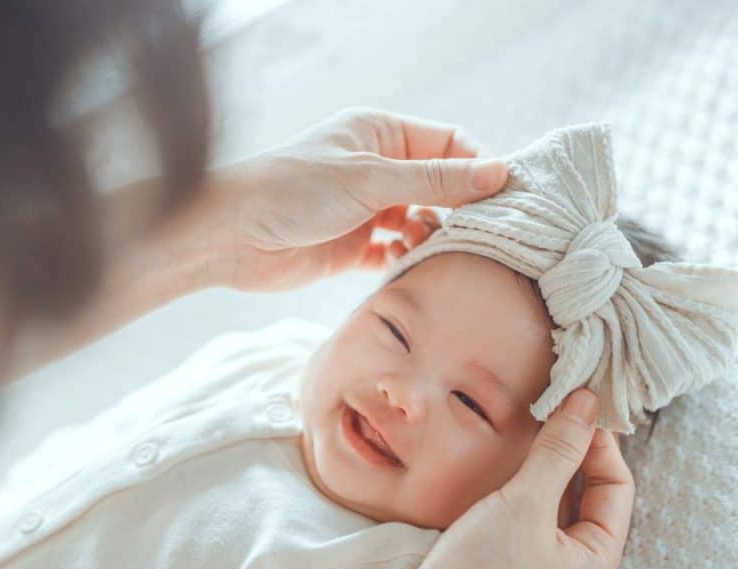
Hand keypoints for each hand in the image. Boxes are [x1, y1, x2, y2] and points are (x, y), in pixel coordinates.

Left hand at [205, 107, 507, 292]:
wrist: (231, 236)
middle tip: (486, 234)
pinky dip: (409, 260)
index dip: (480, 166)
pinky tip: (413, 267)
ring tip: (435, 248)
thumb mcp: (371, 179)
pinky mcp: (353, 248)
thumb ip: (435, 181)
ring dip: (435, 237)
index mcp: (382, 134)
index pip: (450, 143)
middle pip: (440, 186)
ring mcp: (366, 209)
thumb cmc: (292, 190)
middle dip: (463, 207)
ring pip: (422, 222)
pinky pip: (397, 253)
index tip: (506, 196)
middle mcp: (378, 169)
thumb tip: (500, 173)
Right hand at [366, 388, 634, 568]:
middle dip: (573, 453)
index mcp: (598, 561)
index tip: (576, 405)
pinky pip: (522, 519)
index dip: (600, 443)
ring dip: (543, 470)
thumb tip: (587, 403)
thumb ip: (558, 451)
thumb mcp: (526, 503)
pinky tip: (499, 468)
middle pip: (588, 496)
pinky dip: (517, 490)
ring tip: (526, 431)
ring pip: (552, 506)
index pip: (617, 487)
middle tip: (553, 410)